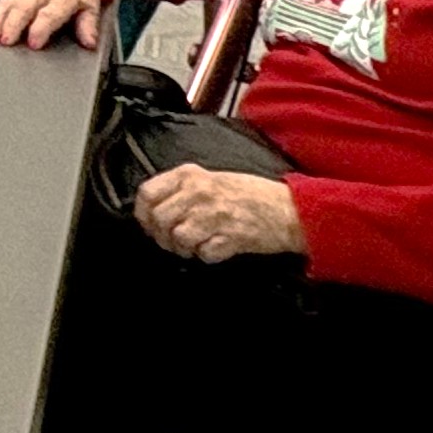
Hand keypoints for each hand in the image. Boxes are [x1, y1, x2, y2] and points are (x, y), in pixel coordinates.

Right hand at [0, 0, 100, 51]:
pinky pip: (2, 1)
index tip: (33, 44)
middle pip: (25, 6)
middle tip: (7, 41)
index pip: (50, 13)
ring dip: (0, 19)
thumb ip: (88, 25)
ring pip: (11, 2)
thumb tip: (89, 42)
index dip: (41, 28)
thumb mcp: (90, 9)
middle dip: (14, 23)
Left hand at [135, 166, 305, 263]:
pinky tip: (215, 249)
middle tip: (173, 241)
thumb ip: (181, 188)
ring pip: (177, 238)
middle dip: (162, 236)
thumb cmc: (251, 194)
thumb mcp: (211, 178)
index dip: (143, 213)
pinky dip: (206, 256)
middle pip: (158, 220)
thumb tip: (154, 206)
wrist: (289, 209)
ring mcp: (214, 215)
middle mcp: (198, 193)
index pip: (147, 194)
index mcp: (189, 175)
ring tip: (195, 246)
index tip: (149, 223)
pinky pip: (204, 254)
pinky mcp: (230, 237)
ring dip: (183, 248)